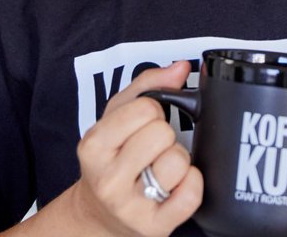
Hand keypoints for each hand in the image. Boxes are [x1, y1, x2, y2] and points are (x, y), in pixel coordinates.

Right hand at [71, 60, 202, 236]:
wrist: (98, 214)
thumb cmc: (112, 157)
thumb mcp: (117, 115)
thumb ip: (148, 84)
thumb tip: (181, 67)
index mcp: (94, 144)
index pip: (145, 108)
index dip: (153, 111)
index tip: (144, 123)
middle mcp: (107, 179)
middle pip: (162, 133)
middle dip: (165, 135)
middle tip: (152, 148)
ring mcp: (129, 207)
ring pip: (178, 162)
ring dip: (178, 160)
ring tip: (161, 168)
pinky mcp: (152, 228)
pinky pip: (191, 194)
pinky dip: (192, 185)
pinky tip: (176, 186)